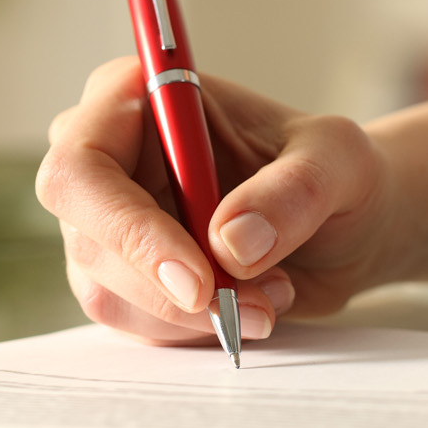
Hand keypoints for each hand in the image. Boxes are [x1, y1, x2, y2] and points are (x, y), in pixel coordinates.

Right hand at [35, 57, 396, 343]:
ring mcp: (105, 222)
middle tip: (254, 304)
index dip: (128, 228)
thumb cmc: (333, 171)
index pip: (82, 167)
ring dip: (194, 315)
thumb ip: (293, 189)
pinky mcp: (122, 276)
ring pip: (107, 293)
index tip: (197, 278)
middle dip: (172, 289)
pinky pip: (134, 323)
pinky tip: (248, 304)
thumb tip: (231, 242)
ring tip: (271, 293)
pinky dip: (196, 329)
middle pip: (88, 239)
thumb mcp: (338, 161)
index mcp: (133, 98)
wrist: (345, 223)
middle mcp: (106, 157)